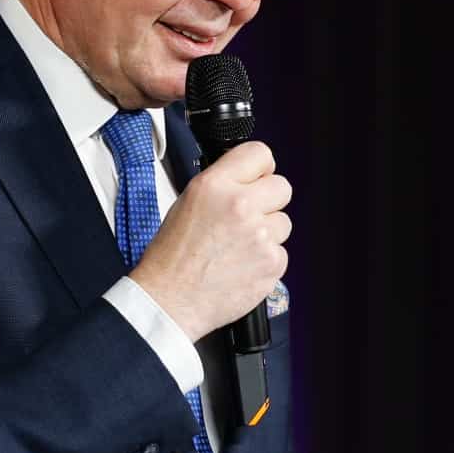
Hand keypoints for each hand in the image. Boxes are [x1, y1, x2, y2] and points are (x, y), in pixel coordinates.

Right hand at [131, 141, 290, 340]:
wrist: (170, 299)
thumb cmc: (172, 256)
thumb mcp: (187, 202)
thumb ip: (222, 186)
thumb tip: (248, 179)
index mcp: (215, 185)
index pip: (260, 153)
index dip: (260, 168)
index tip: (258, 178)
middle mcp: (241, 205)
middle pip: (282, 187)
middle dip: (269, 201)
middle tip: (250, 217)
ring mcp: (260, 235)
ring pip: (283, 222)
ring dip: (267, 233)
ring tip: (238, 247)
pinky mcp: (272, 262)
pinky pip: (281, 252)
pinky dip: (266, 260)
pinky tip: (242, 266)